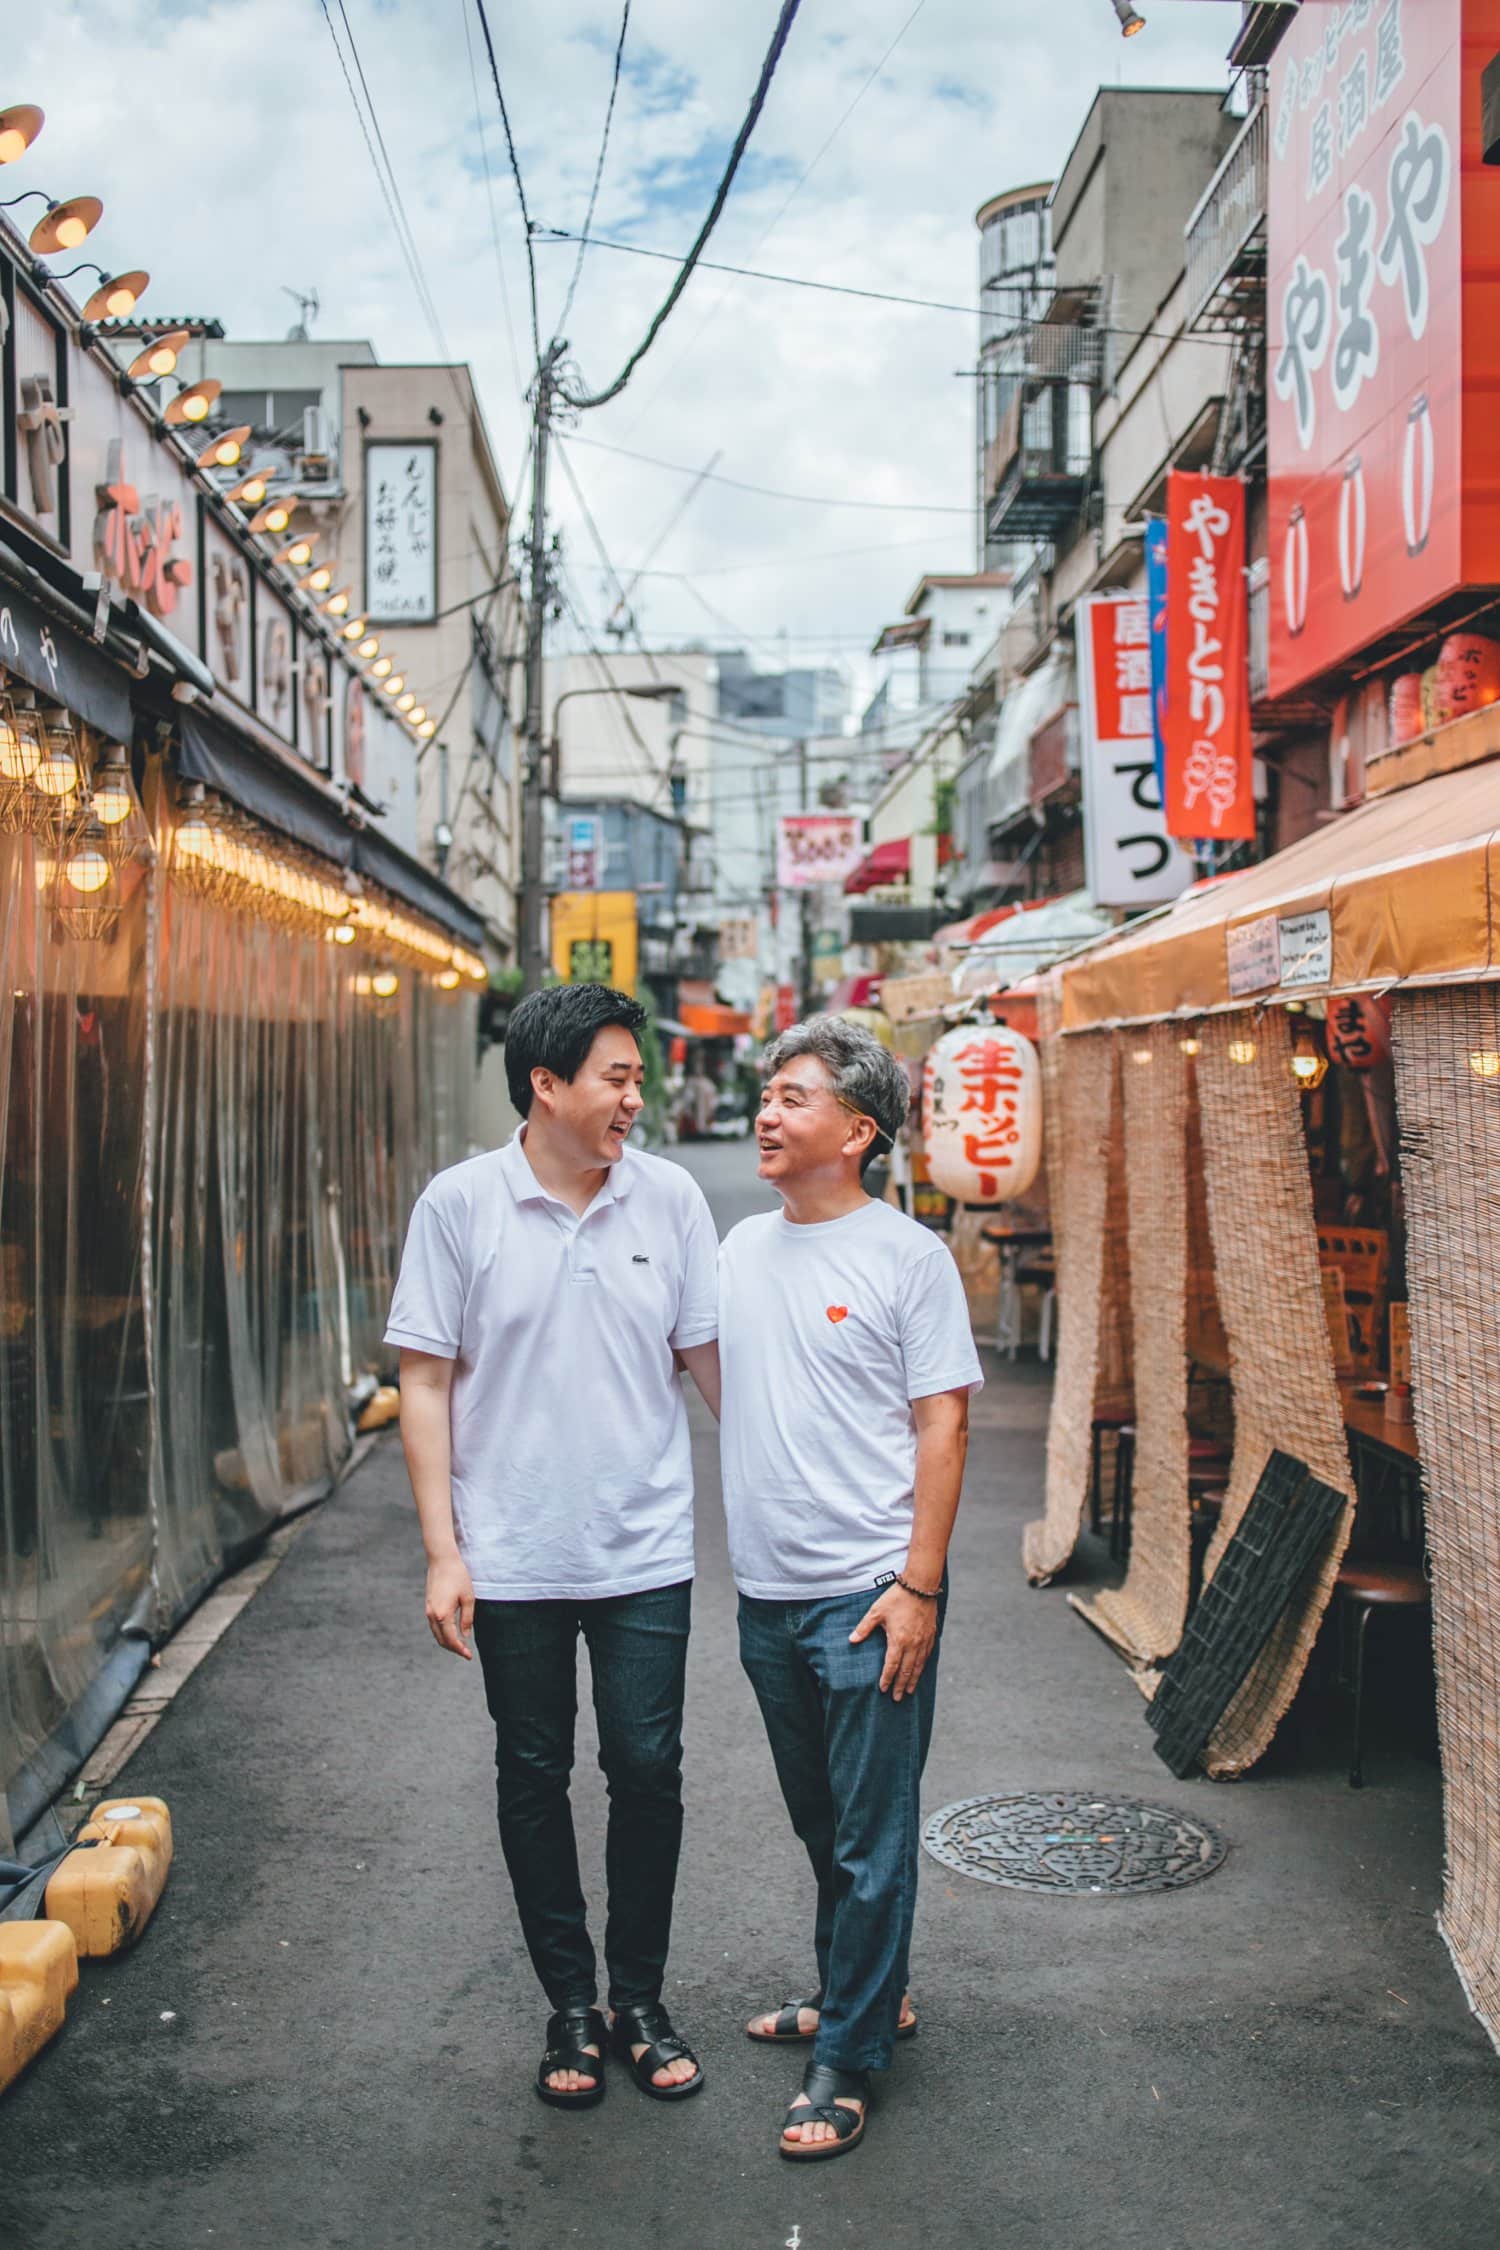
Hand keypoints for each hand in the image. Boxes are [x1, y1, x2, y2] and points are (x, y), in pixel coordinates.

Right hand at [425, 1553, 474, 1658]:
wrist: (442, 1560)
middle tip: (466, 1653)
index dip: (460, 1650)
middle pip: (441, 1640)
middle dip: (454, 1649)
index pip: (451, 1640)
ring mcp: (428, 1611)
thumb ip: (467, 1619)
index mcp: (443, 1614)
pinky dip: (442, 1633)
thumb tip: (465, 1636)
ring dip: (447, 1642)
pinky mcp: (428, 1606)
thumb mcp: (468, 1598)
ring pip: (436, 1634)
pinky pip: (434, 1626)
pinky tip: (452, 1632)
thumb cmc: (458, 1577)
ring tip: (460, 1645)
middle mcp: (432, 1615)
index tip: (469, 1656)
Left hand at [849, 1585, 936, 1700]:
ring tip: (908, 1691)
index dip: (887, 1678)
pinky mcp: (931, 1635)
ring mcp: (924, 1641)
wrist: (920, 1586)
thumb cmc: (897, 1598)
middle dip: (900, 1685)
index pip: (892, 1665)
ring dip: (913, 1680)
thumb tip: (851, 1640)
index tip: (883, 1689)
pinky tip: (920, 1671)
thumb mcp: (876, 1611)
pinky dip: (922, 1667)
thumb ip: (864, 1628)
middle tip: (896, 1698)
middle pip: (906, 1670)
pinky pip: (927, 1656)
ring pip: (918, 1666)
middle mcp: (913, 1644)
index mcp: (898, 1640)